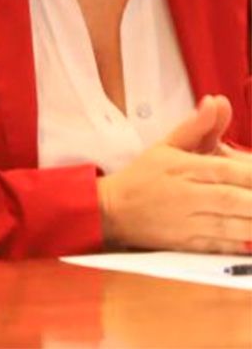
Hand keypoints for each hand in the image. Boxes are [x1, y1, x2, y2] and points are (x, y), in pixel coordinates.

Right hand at [98, 96, 251, 253]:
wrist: (111, 210)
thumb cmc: (141, 177)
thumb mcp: (165, 146)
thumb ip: (196, 126)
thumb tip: (215, 102)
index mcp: (184, 168)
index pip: (228, 170)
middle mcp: (187, 195)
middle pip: (235, 199)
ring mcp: (187, 222)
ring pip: (233, 226)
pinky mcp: (187, 244)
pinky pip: (221, 246)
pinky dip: (240, 244)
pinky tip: (249, 240)